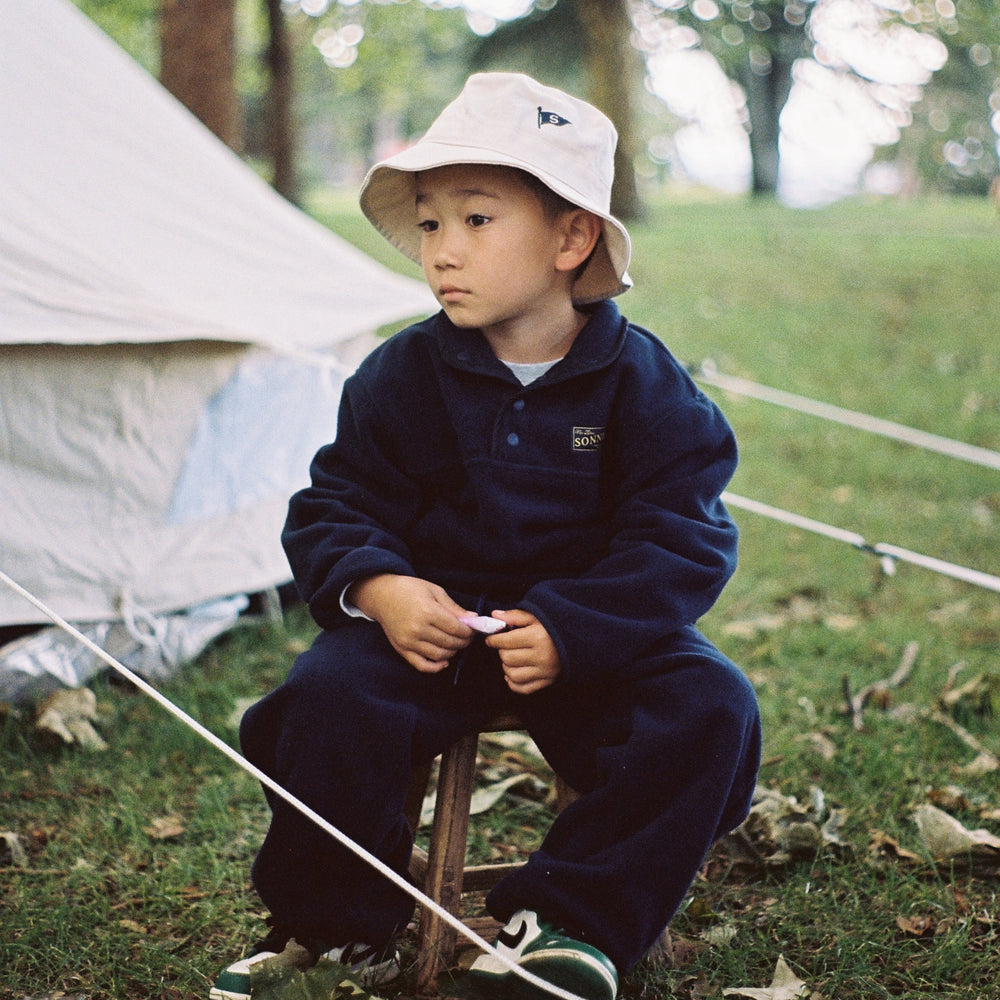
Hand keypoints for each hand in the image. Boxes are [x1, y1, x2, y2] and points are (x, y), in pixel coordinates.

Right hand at [349, 574, 473, 672]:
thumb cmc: (410, 589)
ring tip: (456, 644)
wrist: (382, 596)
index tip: (473, 629)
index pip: (456, 628)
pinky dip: (435, 667)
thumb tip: (474, 618)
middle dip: (464, 642)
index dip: (469, 631)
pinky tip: (444, 662)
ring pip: (439, 655)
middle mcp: (417, 629)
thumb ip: (454, 607)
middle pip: (450, 643)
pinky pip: (421, 665)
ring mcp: (408, 641)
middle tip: (468, 636)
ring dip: (453, 652)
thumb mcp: (434, 591)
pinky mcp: (401, 649)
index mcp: (427, 611)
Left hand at [485, 609, 561, 693]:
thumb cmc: (557, 626)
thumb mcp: (537, 616)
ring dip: (506, 666)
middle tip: (505, 646)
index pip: (505, 641)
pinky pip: (524, 688)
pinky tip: (512, 674)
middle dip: (501, 651)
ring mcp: (545, 672)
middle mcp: (541, 656)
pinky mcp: (548, 682)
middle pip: (507, 658)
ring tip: (510, 658)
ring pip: (513, 675)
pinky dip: (513, 683)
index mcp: (538, 637)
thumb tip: (494, 616)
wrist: (581, 640)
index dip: (494, 639)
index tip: (491, 638)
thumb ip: (515, 616)